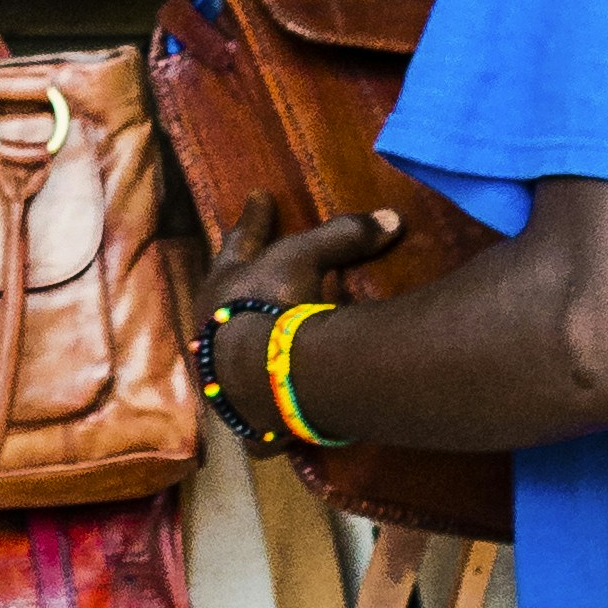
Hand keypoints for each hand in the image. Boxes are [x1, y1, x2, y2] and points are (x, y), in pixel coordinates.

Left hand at [195, 209, 396, 448]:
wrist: (260, 379)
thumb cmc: (273, 305)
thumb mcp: (304, 258)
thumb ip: (343, 235)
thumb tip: (391, 216)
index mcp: (225, 282)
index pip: (241, 239)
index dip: (254, 218)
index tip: (260, 195)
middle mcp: (216, 325)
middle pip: (224, 293)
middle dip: (236, 279)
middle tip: (246, 267)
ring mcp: (224, 371)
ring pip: (229, 346)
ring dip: (243, 338)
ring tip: (258, 336)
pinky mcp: (241, 412)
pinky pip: (249, 401)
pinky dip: (260, 400)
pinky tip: (270, 406)